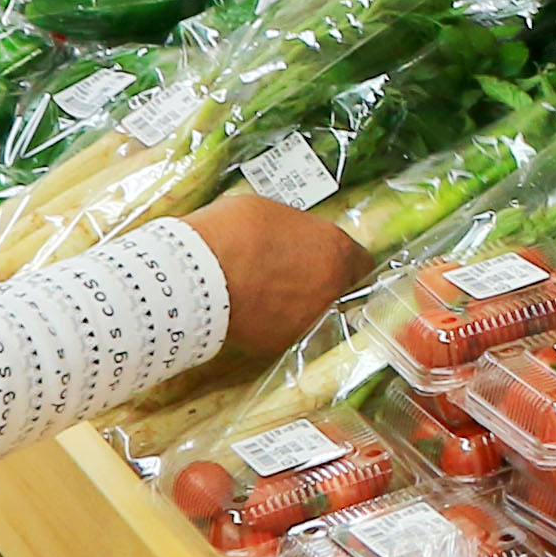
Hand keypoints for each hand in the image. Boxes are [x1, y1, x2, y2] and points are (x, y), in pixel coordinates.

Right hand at [183, 195, 364, 362]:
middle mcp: (329, 290)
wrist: (194, 277)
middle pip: (336, 289)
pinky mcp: (278, 343)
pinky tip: (248, 309)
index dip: (344, 260)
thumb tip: (292, 238)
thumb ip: (294, 230)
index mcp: (335, 252)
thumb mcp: (270, 212)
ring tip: (263, 291)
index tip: (329, 259)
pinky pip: (281, 330)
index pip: (361, 262)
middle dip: (318, 282)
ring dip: (295, 304)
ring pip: (310, 312)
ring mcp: (306, 321)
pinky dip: (269, 322)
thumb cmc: (231, 232)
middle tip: (289, 274)